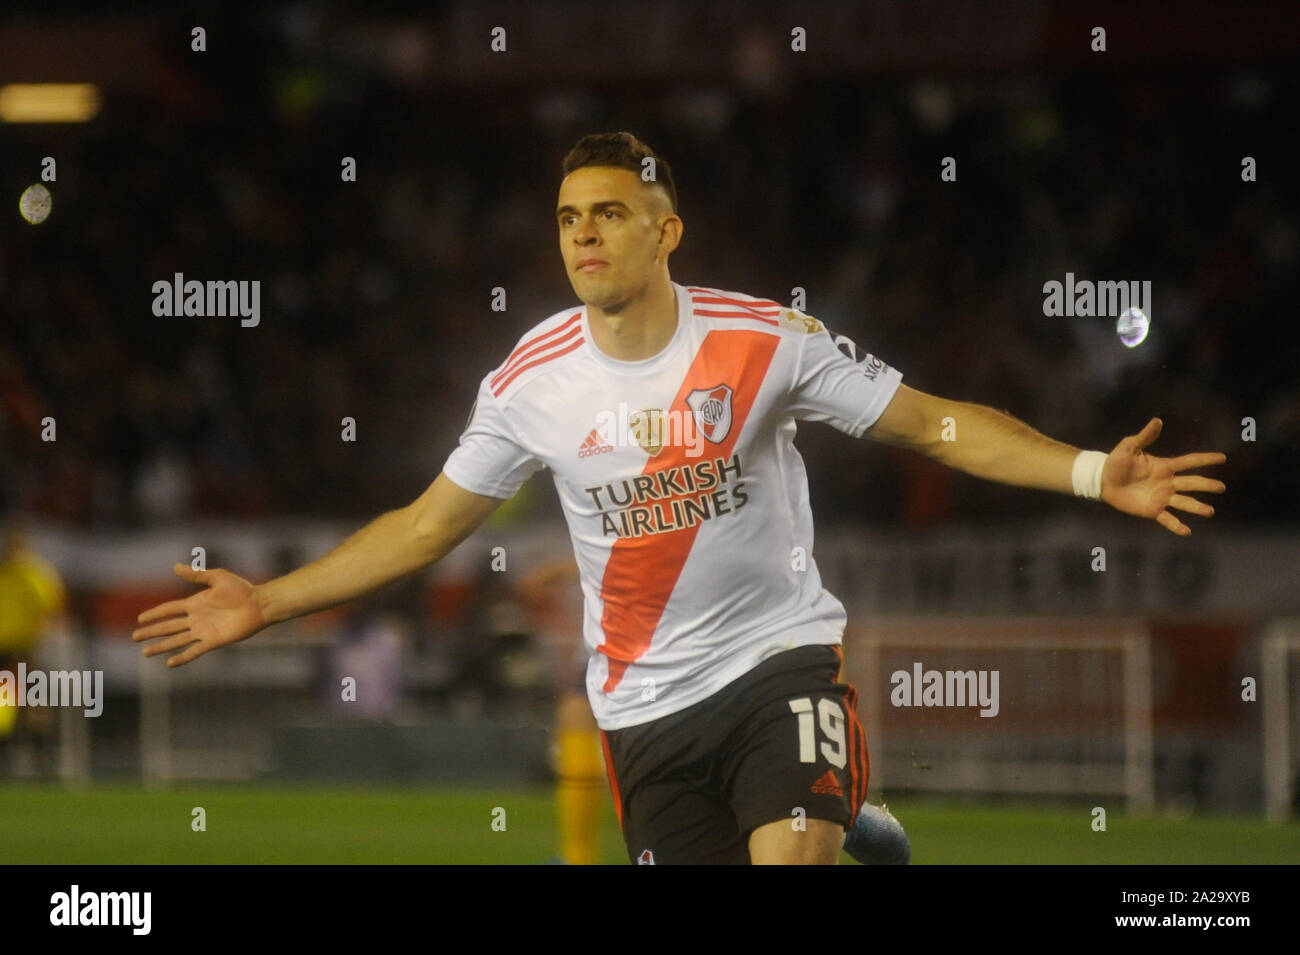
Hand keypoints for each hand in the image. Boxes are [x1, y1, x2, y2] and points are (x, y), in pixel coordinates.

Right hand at [133, 564, 267, 666]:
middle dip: (152, 632)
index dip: (155, 614)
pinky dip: (182, 657)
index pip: (169, 609)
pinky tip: (170, 663)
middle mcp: (196, 618)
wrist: (259, 604)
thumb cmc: (242, 589)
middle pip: (168, 626)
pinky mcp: (213, 641)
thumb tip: (175, 566)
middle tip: (135, 636)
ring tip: (145, 653)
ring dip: (161, 646)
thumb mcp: (217, 578)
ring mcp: (204, 631)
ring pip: (177, 640)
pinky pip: (194, 651)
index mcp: (195, 603)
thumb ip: (197, 574)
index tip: (140, 619)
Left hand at [1100, 418, 1226, 536]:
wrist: (1102, 481)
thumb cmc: (1116, 462)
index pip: (1189, 462)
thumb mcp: (1129, 447)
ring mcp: (1161, 497)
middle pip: (1191, 483)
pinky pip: (1167, 519)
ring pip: (1184, 503)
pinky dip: (1177, 526)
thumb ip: (1144, 436)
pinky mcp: (1152, 510)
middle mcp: (1167, 483)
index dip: (1205, 459)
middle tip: (1221, 487)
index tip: (1222, 458)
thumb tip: (1157, 421)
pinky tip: (1187, 531)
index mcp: (1164, 466)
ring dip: (1197, 507)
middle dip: (1206, 485)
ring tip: (1210, 512)